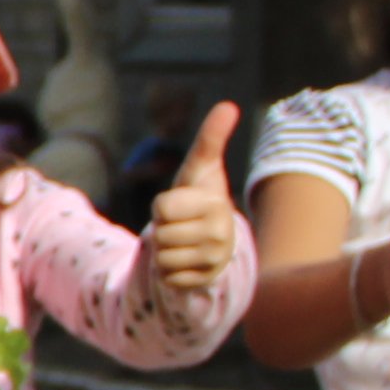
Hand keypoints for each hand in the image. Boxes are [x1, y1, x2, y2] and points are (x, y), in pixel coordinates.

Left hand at [143, 103, 242, 301]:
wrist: (213, 240)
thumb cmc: (200, 198)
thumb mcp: (202, 168)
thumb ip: (211, 138)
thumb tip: (229, 105)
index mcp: (217, 205)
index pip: (162, 208)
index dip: (163, 207)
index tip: (181, 205)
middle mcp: (220, 236)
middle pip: (160, 234)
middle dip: (163, 229)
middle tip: (182, 226)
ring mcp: (213, 263)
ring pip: (161, 258)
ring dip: (164, 251)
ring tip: (183, 243)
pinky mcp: (203, 284)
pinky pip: (166, 278)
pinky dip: (168, 272)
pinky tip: (185, 262)